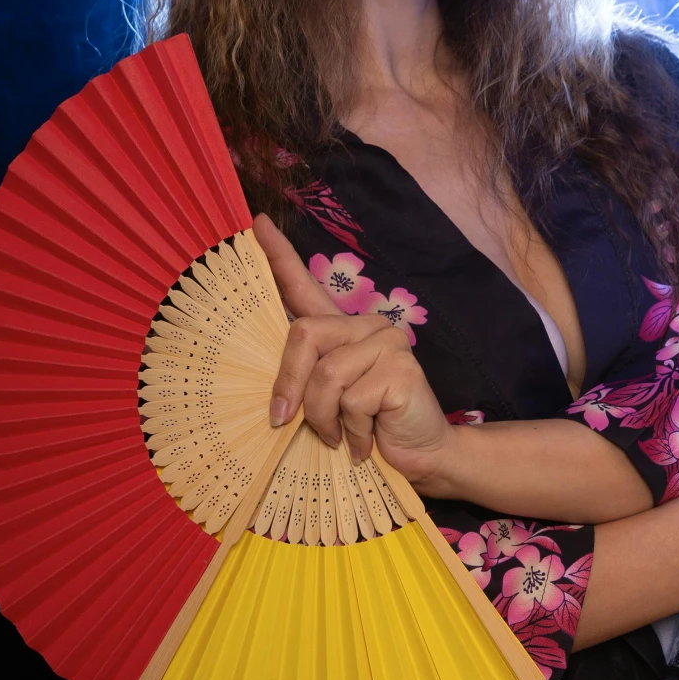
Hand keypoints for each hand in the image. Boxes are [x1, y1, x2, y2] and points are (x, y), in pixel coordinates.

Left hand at [254, 214, 452, 473]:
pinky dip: (350, 430)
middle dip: (288, 383)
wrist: (422, 455)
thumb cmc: (369, 430)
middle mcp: (367, 326)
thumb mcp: (328, 403)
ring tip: (338, 438)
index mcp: (344, 330)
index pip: (306, 287)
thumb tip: (274, 401)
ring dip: (322, 418)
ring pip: (325, 374)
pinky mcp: (400, 368)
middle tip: (284, 421)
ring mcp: (387, 343)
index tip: (257, 224)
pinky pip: (350, 400)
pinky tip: (365, 440)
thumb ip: (306, 383)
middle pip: (304, 335)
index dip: (280, 256)